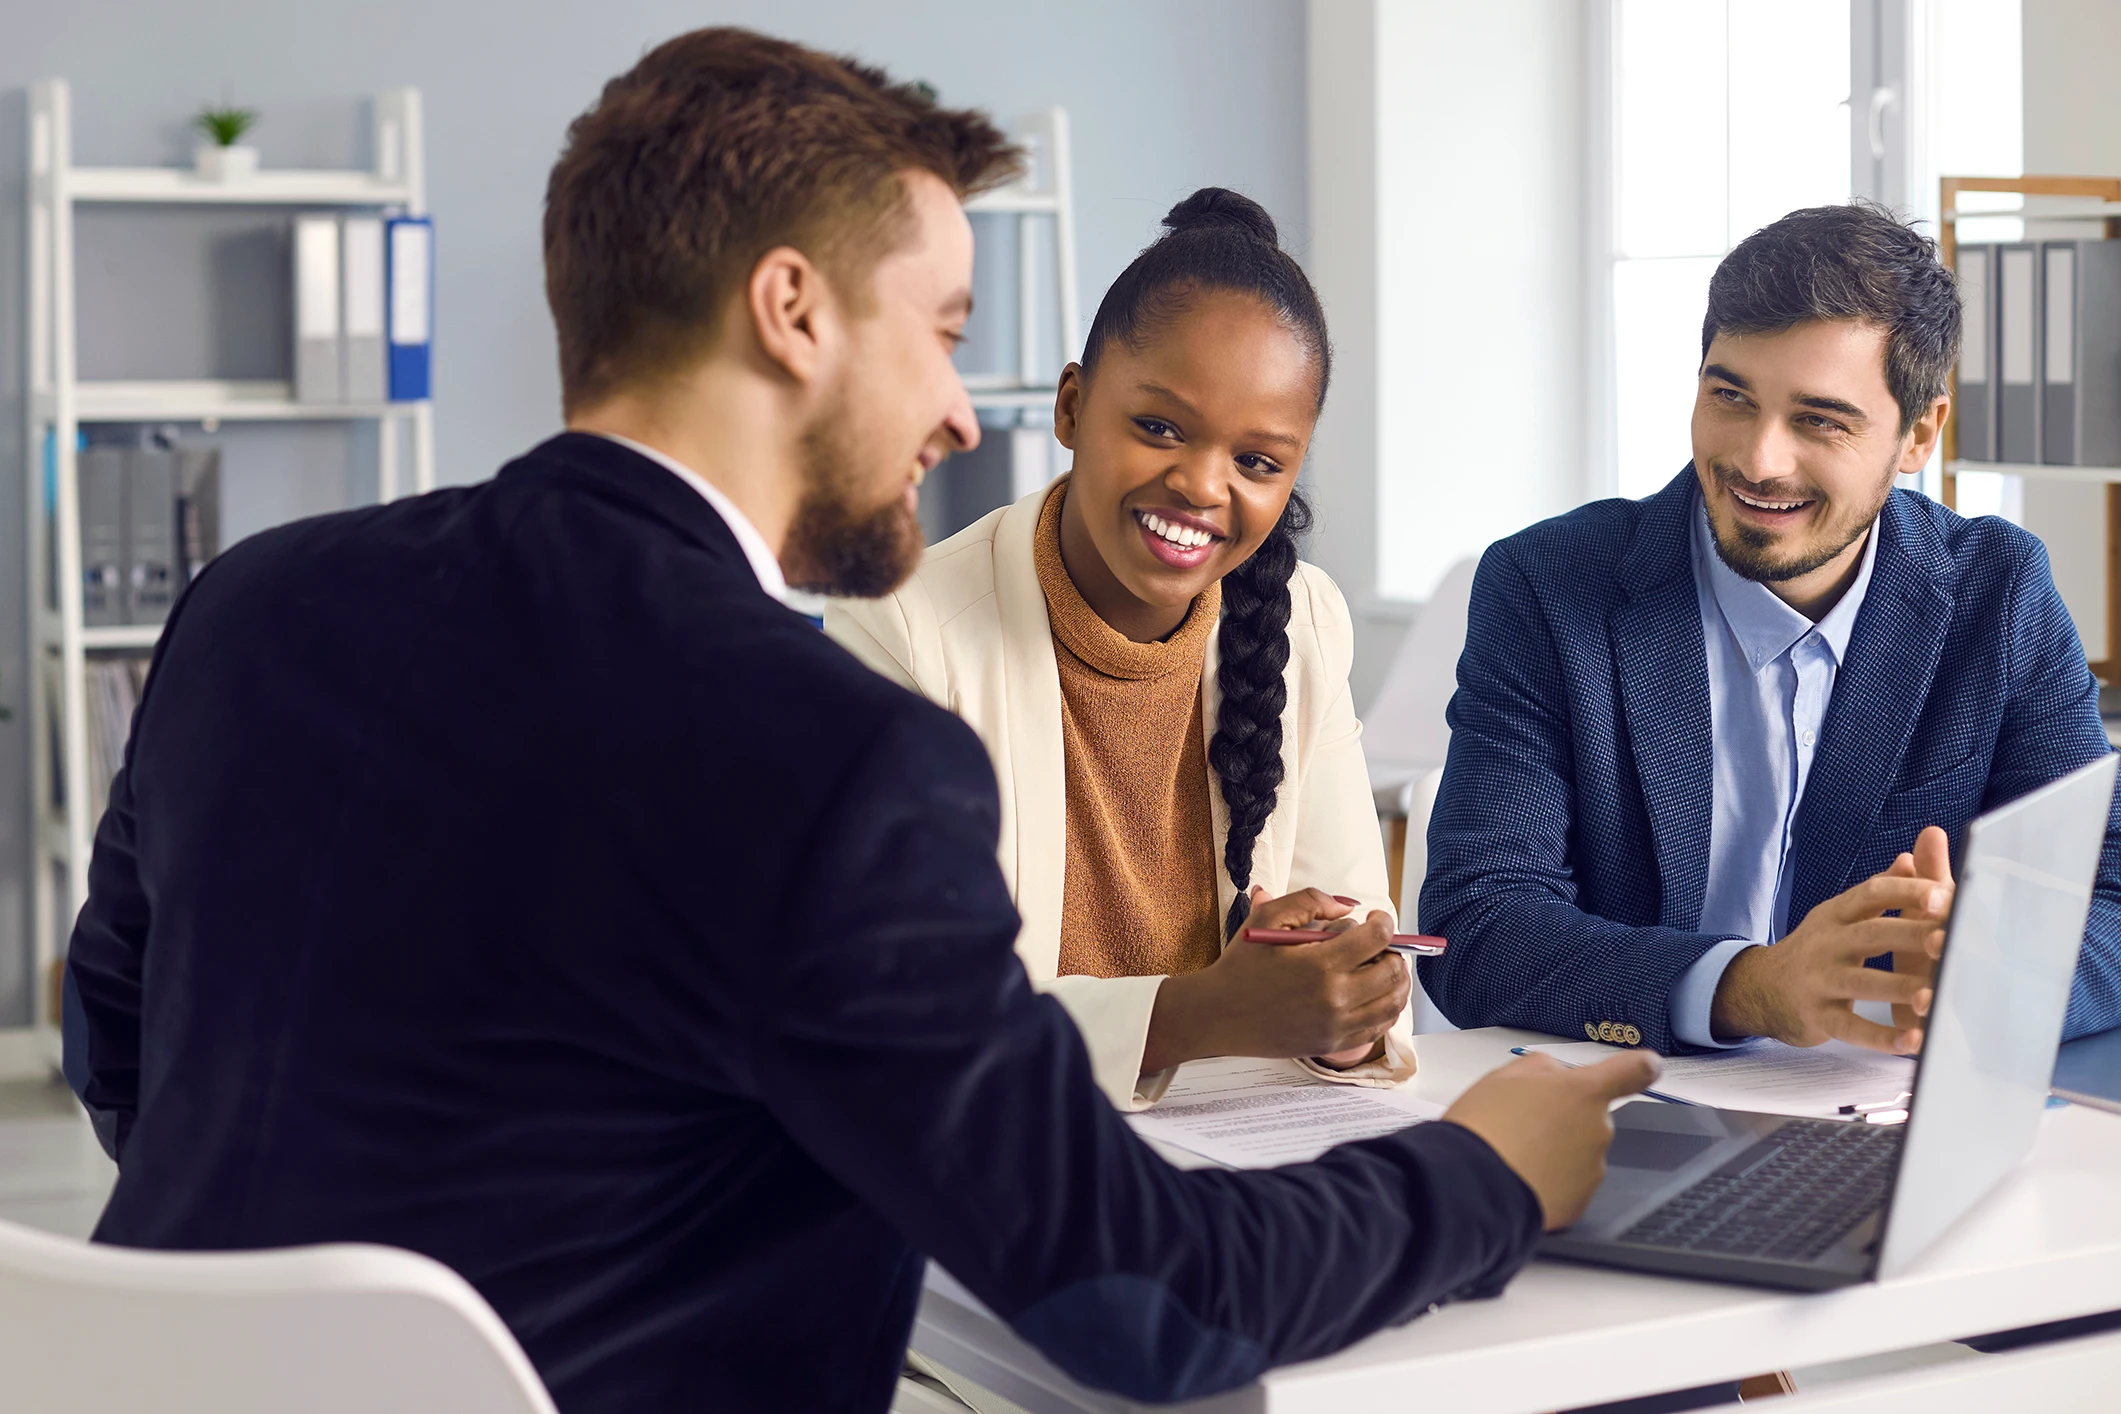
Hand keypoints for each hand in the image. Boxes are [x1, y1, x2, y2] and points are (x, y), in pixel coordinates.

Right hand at [1142, 887, 1408, 1073]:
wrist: (1217, 1015)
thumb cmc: (1241, 965)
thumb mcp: (1266, 918)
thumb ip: (1309, 901)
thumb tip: (1347, 906)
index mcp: (1321, 964)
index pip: (1377, 938)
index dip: (1384, 921)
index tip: (1376, 917)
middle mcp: (1335, 998)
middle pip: (1392, 971)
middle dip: (1393, 951)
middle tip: (1380, 944)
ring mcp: (1337, 1026)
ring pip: (1393, 1003)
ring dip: (1397, 981)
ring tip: (1384, 968)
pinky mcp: (1333, 1045)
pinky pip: (1378, 1028)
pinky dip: (1385, 1009)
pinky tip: (1374, 995)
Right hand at [1443, 1051, 1662, 1229]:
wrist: (1472, 1186)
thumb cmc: (1484, 1128)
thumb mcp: (1504, 1077)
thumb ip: (1542, 1069)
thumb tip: (1555, 1078)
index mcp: (1583, 1092)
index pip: (1632, 1071)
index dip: (1642, 1066)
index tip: (1648, 1066)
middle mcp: (1598, 1130)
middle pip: (1591, 1117)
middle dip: (1565, 1119)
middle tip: (1522, 1125)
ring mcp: (1592, 1169)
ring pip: (1579, 1152)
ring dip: (1555, 1152)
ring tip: (1514, 1154)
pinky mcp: (1580, 1202)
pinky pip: (1569, 1185)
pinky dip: (1550, 1182)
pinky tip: (1521, 1177)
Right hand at [1709, 834, 1950, 1053]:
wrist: (1761, 988)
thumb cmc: (1815, 951)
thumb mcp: (1839, 916)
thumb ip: (1877, 891)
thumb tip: (1911, 859)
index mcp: (1836, 914)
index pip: (1872, 894)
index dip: (1907, 892)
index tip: (1943, 895)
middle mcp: (1825, 943)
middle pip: (1870, 935)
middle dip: (1909, 936)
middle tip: (1947, 942)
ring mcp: (1818, 980)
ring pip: (1862, 983)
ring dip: (1899, 990)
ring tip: (1934, 997)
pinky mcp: (1816, 1016)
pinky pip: (1850, 1028)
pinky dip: (1882, 1037)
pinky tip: (1912, 1042)